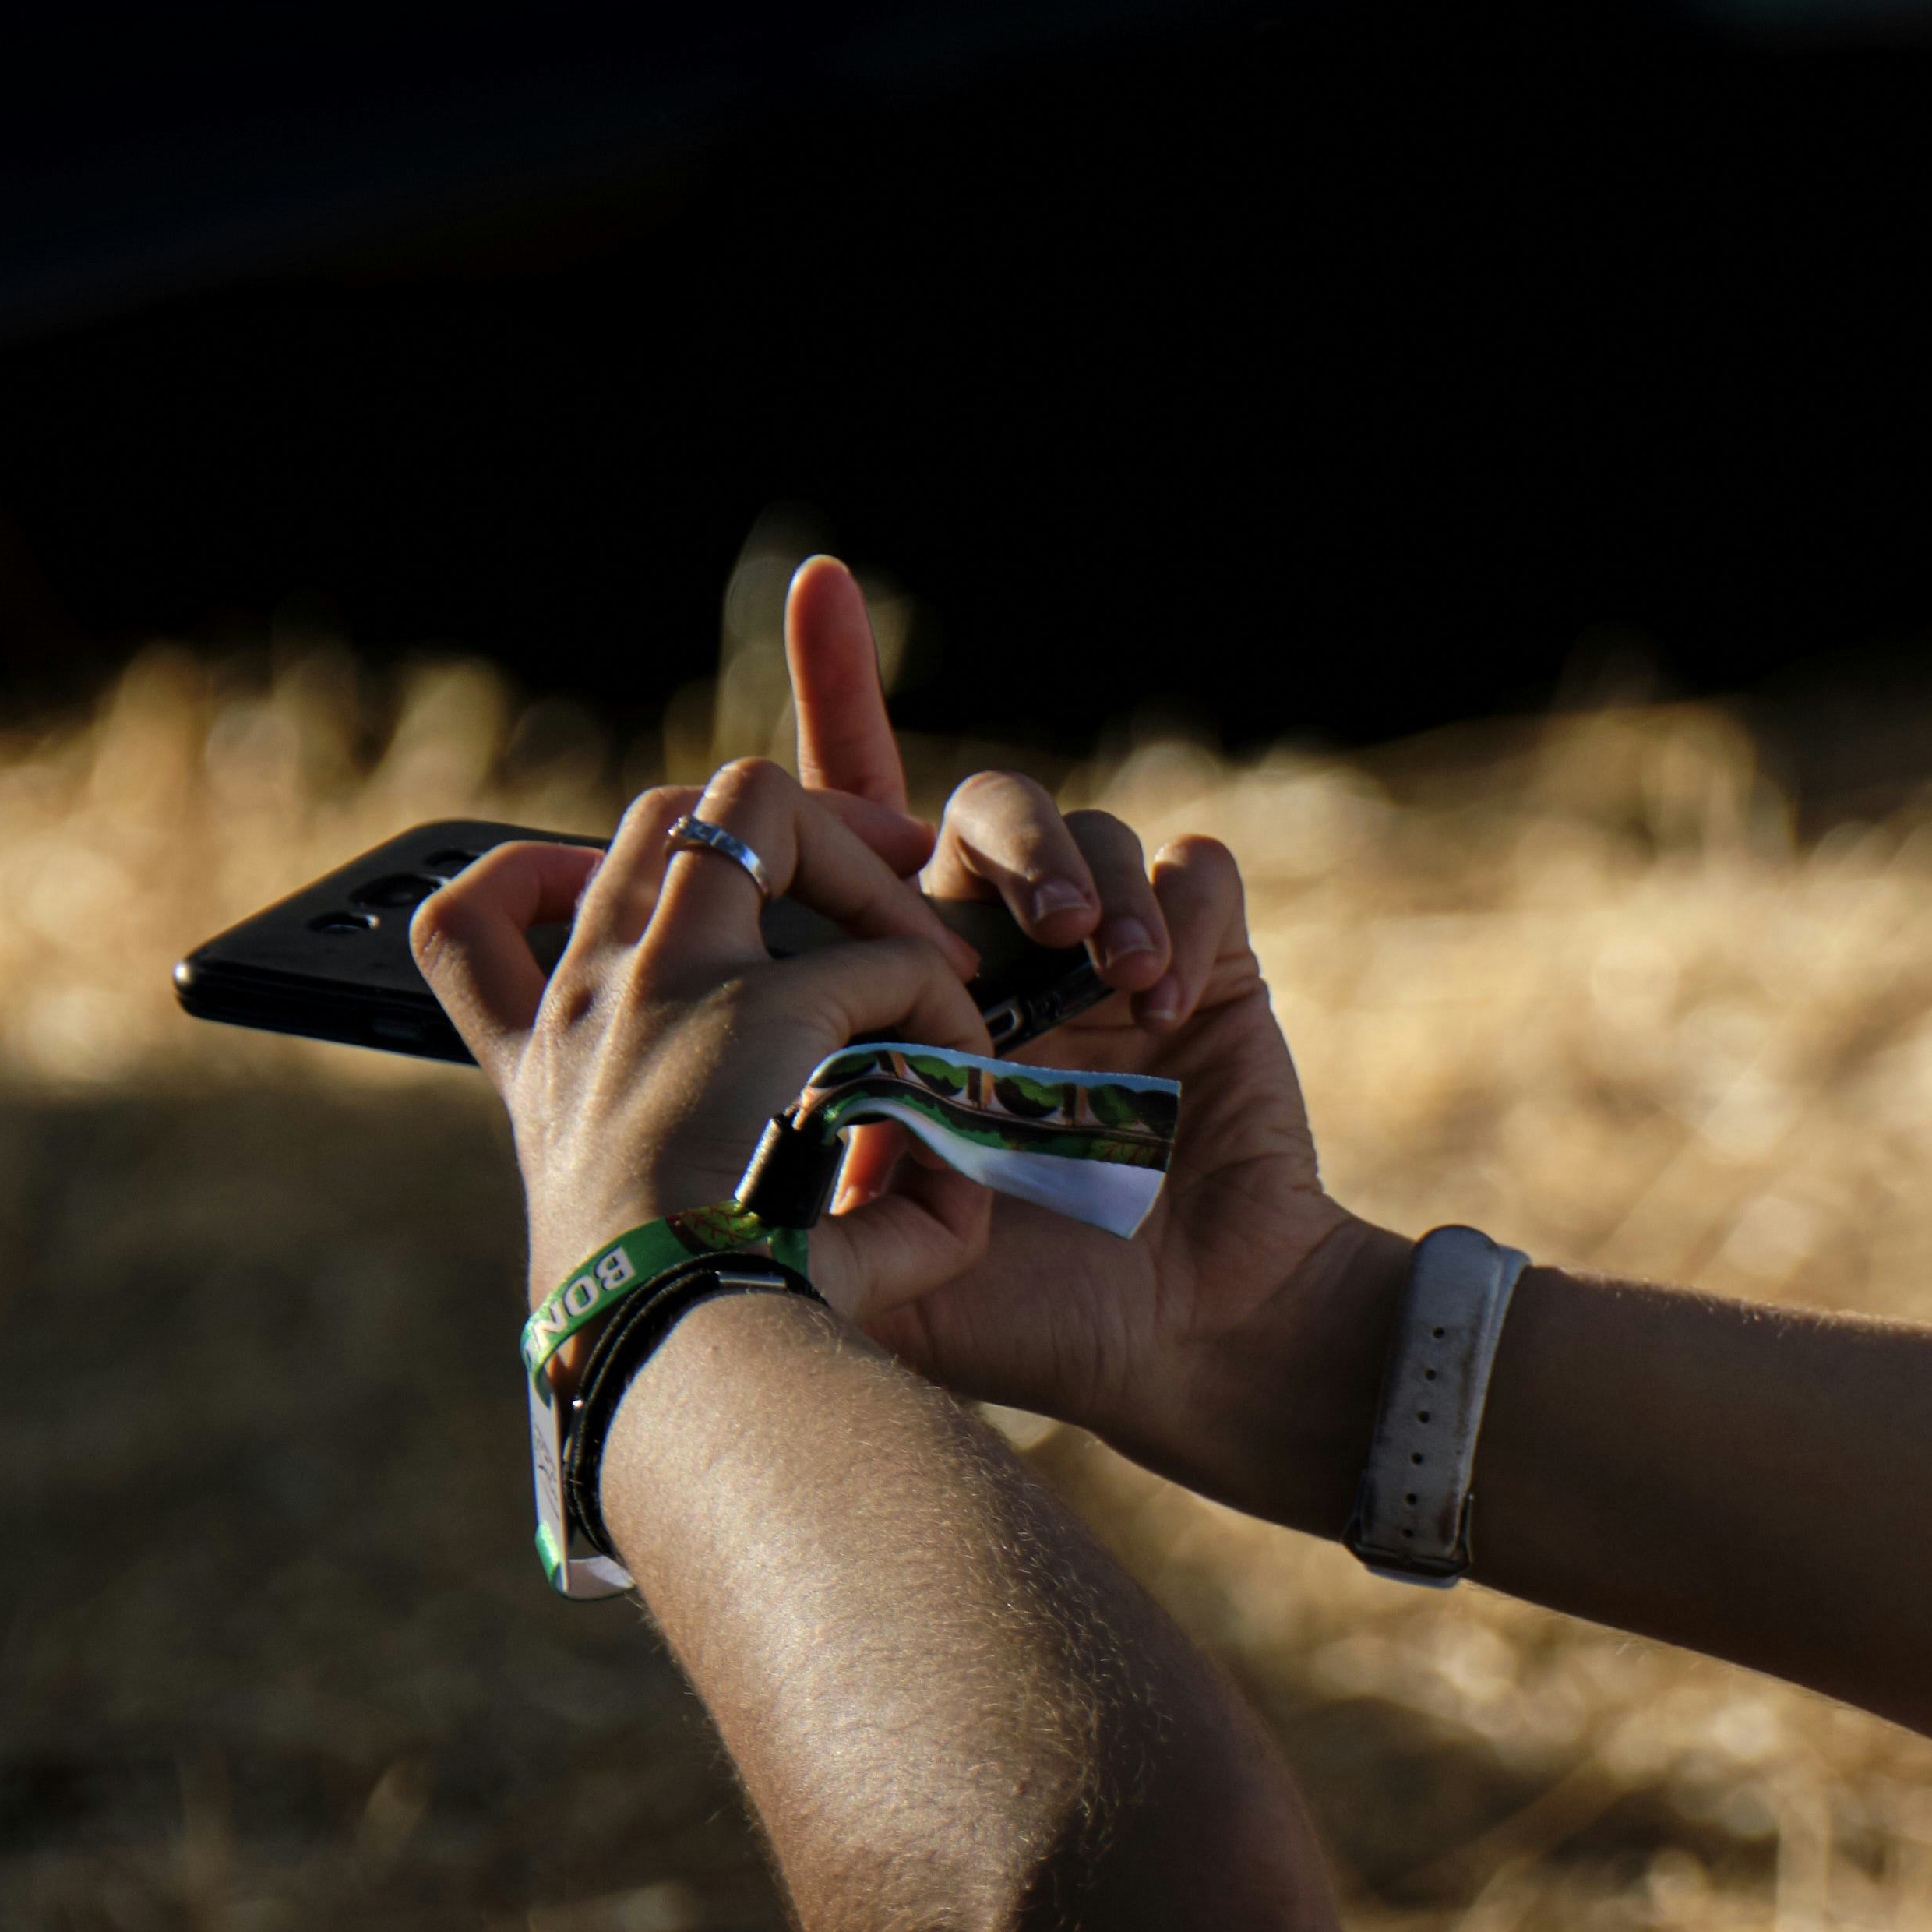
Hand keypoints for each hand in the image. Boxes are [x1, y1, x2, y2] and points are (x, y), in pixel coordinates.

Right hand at [411, 763, 996, 1319]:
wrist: (678, 1366)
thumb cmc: (680, 1343)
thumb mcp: (667, 1250)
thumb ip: (747, 1179)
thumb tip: (884, 1158)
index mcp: (549, 1070)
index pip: (469, 927)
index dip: (540, 871)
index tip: (624, 889)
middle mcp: (592, 1004)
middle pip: (655, 817)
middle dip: (773, 826)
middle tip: (873, 880)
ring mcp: (670, 984)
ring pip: (756, 811)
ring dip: (857, 864)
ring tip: (928, 952)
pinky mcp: (768, 1009)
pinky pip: (888, 958)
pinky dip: (940, 999)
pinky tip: (965, 1073)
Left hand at [776, 559, 1398, 1508]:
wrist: (1185, 1349)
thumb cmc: (1027, 1313)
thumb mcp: (865, 1244)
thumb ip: (787, 1162)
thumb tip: (720, 1069)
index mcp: (904, 990)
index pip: (851, 820)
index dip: (840, 692)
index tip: (821, 582)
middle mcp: (999, 952)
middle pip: (967, 805)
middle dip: (987, 842)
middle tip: (1007, 935)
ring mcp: (1105, 954)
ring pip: (1077, 826)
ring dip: (1076, 877)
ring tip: (1100, 974)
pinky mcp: (1211, 961)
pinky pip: (1190, 866)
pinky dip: (1177, 912)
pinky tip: (1164, 1001)